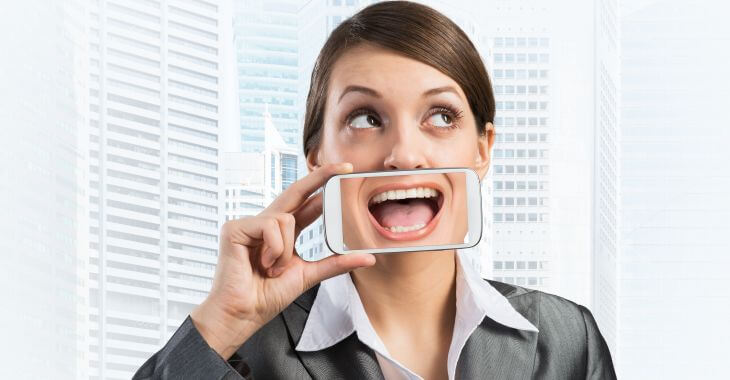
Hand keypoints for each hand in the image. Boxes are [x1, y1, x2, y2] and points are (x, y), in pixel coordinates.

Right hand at [190, 163, 375, 358]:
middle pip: (295, 191)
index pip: (307, 203)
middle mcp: (267, 224)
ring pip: (286, 218)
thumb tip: (367, 257)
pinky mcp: (235, 228)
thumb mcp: (308, 275)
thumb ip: (335, 263)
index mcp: (283, 233)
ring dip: (286, 249)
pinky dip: (274, 248)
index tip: (345, 172)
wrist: (242, 314)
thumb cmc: (267, 296)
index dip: (324, 187)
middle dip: (319, 177)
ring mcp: (250, 224)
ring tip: (273, 268)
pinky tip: (263, 263)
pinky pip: (270, 225)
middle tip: (344, 167)